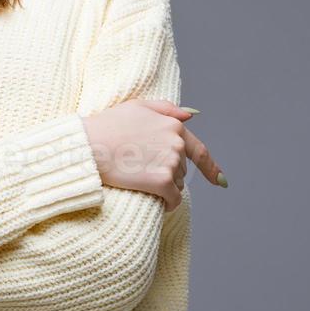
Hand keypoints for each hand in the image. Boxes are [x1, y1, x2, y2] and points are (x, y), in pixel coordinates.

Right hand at [80, 99, 224, 211]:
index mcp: (173, 126)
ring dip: (164, 186)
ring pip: (177, 184)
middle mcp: (176, 144)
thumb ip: (166, 109)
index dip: (212, 168)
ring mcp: (170, 163)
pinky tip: (156, 201)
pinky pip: (173, 199)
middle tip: (139, 167)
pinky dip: (167, 203)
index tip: (221, 181)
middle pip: (182, 169)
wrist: (89, 144)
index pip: (200, 150)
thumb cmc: (108, 125)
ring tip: (139, 177)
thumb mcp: (137, 106)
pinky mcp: (161, 181)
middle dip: (167, 172)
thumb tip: (190, 116)